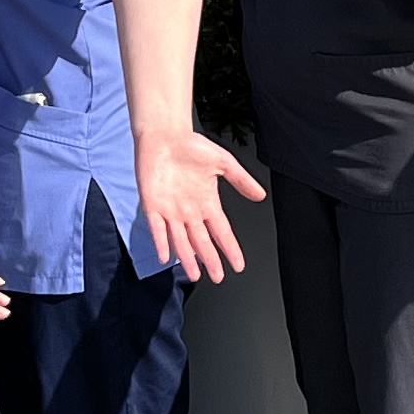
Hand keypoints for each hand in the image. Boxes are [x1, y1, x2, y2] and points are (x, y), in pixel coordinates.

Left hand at [136, 122, 269, 281]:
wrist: (164, 136)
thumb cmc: (192, 146)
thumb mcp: (224, 163)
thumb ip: (242, 180)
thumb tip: (261, 196)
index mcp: (208, 202)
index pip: (221, 231)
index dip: (230, 248)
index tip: (239, 265)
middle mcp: (190, 211)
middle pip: (202, 241)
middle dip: (211, 260)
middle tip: (218, 277)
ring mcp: (171, 210)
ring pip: (181, 240)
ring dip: (188, 258)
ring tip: (196, 275)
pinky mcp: (152, 205)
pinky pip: (157, 228)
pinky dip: (162, 242)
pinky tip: (167, 256)